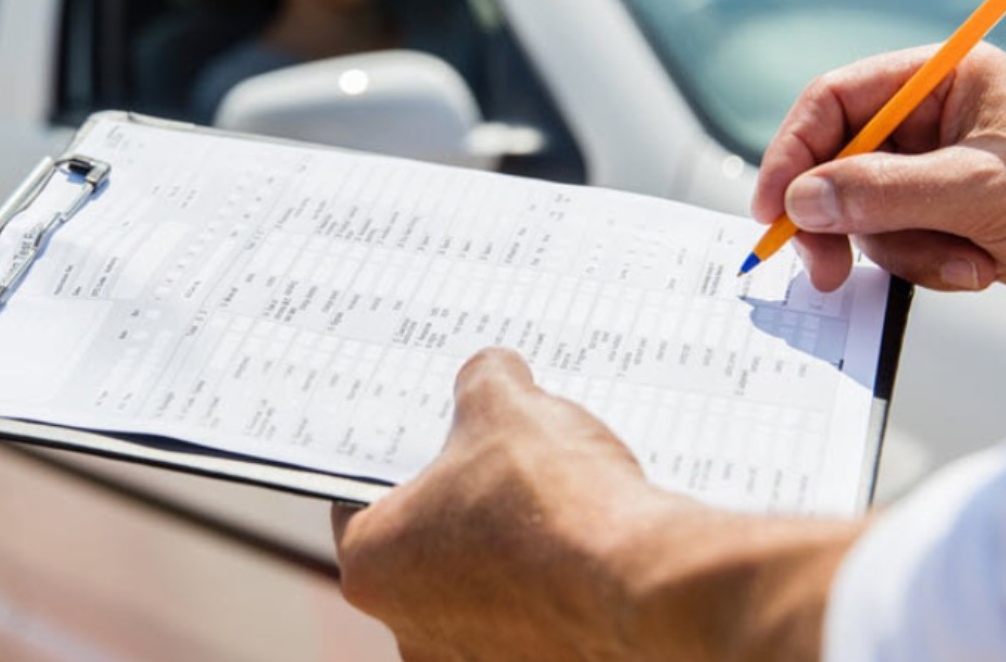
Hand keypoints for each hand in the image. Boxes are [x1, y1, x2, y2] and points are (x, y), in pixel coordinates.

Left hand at [332, 349, 858, 661]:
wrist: (645, 584)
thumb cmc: (554, 503)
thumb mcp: (505, 405)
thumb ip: (483, 382)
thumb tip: (492, 374)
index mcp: (372, 565)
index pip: (360, 499)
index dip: (401, 459)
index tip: (433, 439)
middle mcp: (410, 632)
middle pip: (424, 549)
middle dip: (463, 506)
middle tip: (503, 464)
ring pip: (481, 591)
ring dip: (509, 554)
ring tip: (556, 507)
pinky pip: (535, 621)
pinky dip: (555, 590)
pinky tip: (588, 550)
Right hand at [752, 44, 1005, 302]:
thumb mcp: (982, 188)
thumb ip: (886, 191)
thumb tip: (805, 201)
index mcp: (941, 79)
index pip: (836, 102)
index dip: (794, 152)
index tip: (774, 209)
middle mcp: (932, 118)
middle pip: (839, 162)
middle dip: (841, 218)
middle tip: (825, 269)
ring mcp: (937, 169)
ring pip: (865, 213)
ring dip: (904, 249)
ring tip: (965, 262)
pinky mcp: (947, 215)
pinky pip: (898, 243)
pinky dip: (928, 265)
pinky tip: (980, 267)